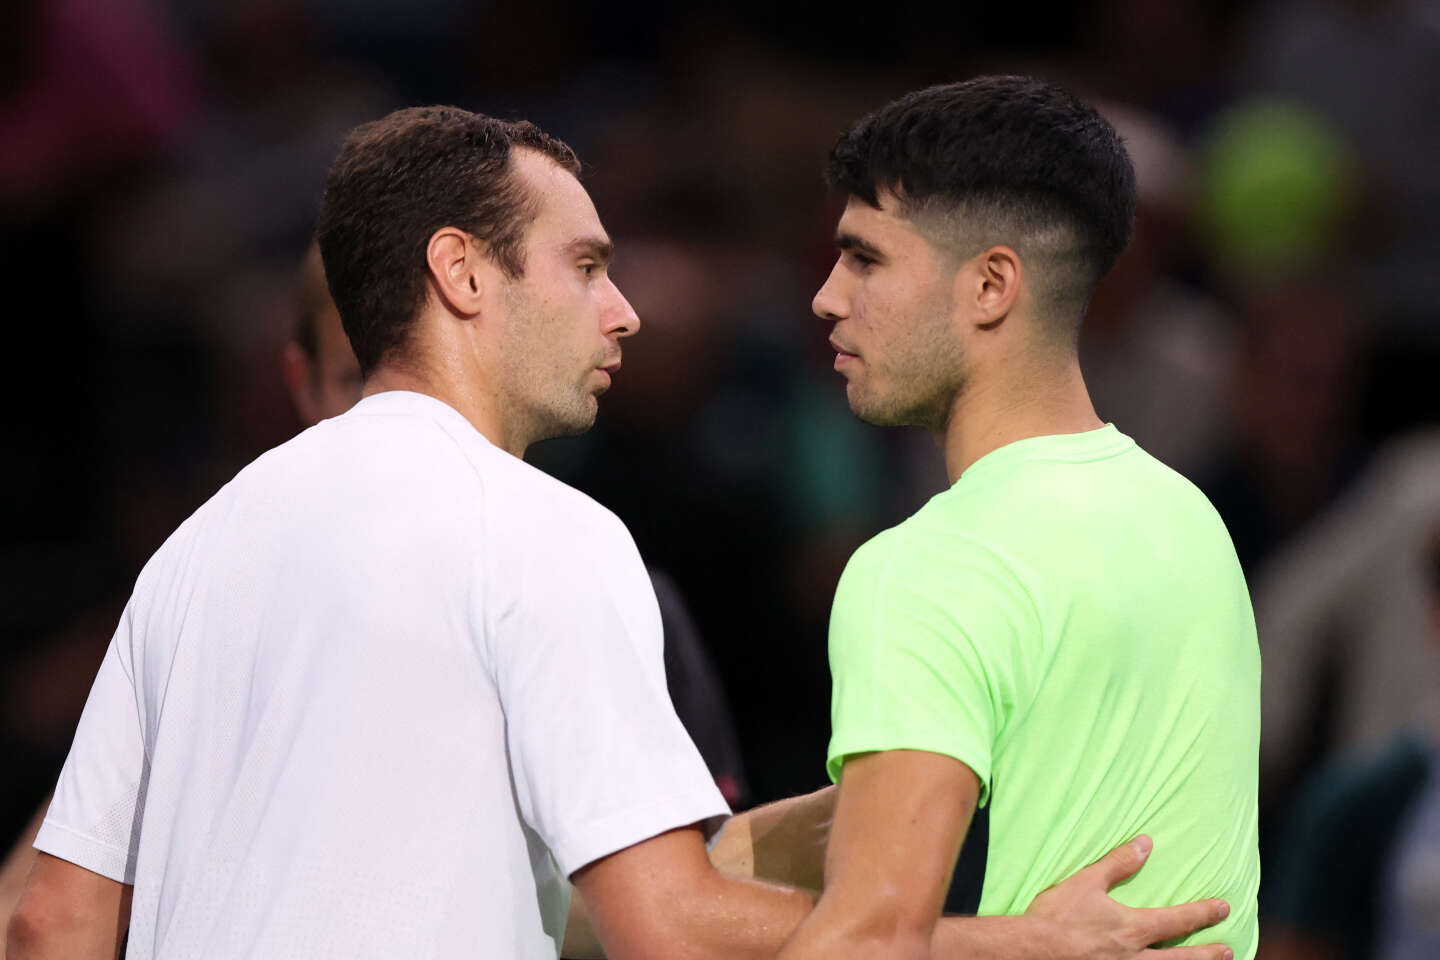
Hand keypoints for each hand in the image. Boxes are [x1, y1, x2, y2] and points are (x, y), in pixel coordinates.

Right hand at [1024, 836, 1232, 959]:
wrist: (1032, 951)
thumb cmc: (1057, 917)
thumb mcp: (1086, 883)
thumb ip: (1118, 864)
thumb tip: (1145, 843)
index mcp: (1132, 929)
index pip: (1177, 921)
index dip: (1203, 914)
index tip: (1224, 908)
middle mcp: (1135, 957)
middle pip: (1181, 958)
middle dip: (1207, 954)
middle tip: (1229, 950)